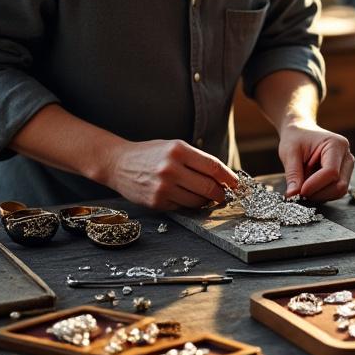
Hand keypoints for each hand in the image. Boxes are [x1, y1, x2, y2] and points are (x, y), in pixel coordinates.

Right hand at [104, 139, 239, 209]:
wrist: (118, 163)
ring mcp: (163, 187)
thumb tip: (223, 176)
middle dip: (220, 193)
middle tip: (223, 195)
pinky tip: (185, 197)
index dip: (229, 177)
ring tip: (204, 196)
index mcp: (178, 150)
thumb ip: (196, 160)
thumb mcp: (173, 147)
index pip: (213, 166)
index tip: (236, 184)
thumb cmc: (150, 154)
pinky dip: (188, 205)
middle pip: (208, 187)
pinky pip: (182, 207)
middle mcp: (171, 168)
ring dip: (205, 201)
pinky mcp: (156, 202)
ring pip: (197, 201)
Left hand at [278, 120, 353, 200]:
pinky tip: (310, 186)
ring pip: (340, 191)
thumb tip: (292, 195)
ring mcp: (347, 166)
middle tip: (299, 193)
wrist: (301, 131)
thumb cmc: (296, 138)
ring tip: (304, 186)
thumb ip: (293, 174)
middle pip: (340, 185)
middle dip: (319, 193)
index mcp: (336, 144)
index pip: (331, 172)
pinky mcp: (344, 175)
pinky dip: (322, 193)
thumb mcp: (289, 153)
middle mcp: (347, 156)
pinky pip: (336, 191)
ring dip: (320, 194)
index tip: (299, 192)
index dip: (315, 185)